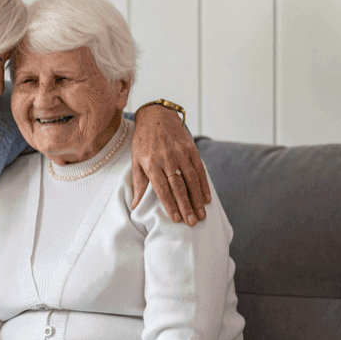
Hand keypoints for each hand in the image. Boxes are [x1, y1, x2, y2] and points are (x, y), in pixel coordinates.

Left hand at [131, 103, 209, 225]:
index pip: (162, 189)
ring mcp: (180, 154)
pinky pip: (199, 170)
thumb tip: (134, 205)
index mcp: (151, 164)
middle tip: (192, 222)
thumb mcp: (136, 160)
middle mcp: (167, 159)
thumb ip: (138, 183)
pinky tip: (206, 198)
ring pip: (192, 180)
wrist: (156, 117)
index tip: (176, 219)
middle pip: (178, 187)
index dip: (170, 204)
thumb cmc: (143, 142)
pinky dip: (204, 185)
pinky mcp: (191, 149)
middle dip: (186, 206)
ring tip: (201, 215)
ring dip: (197, 199)